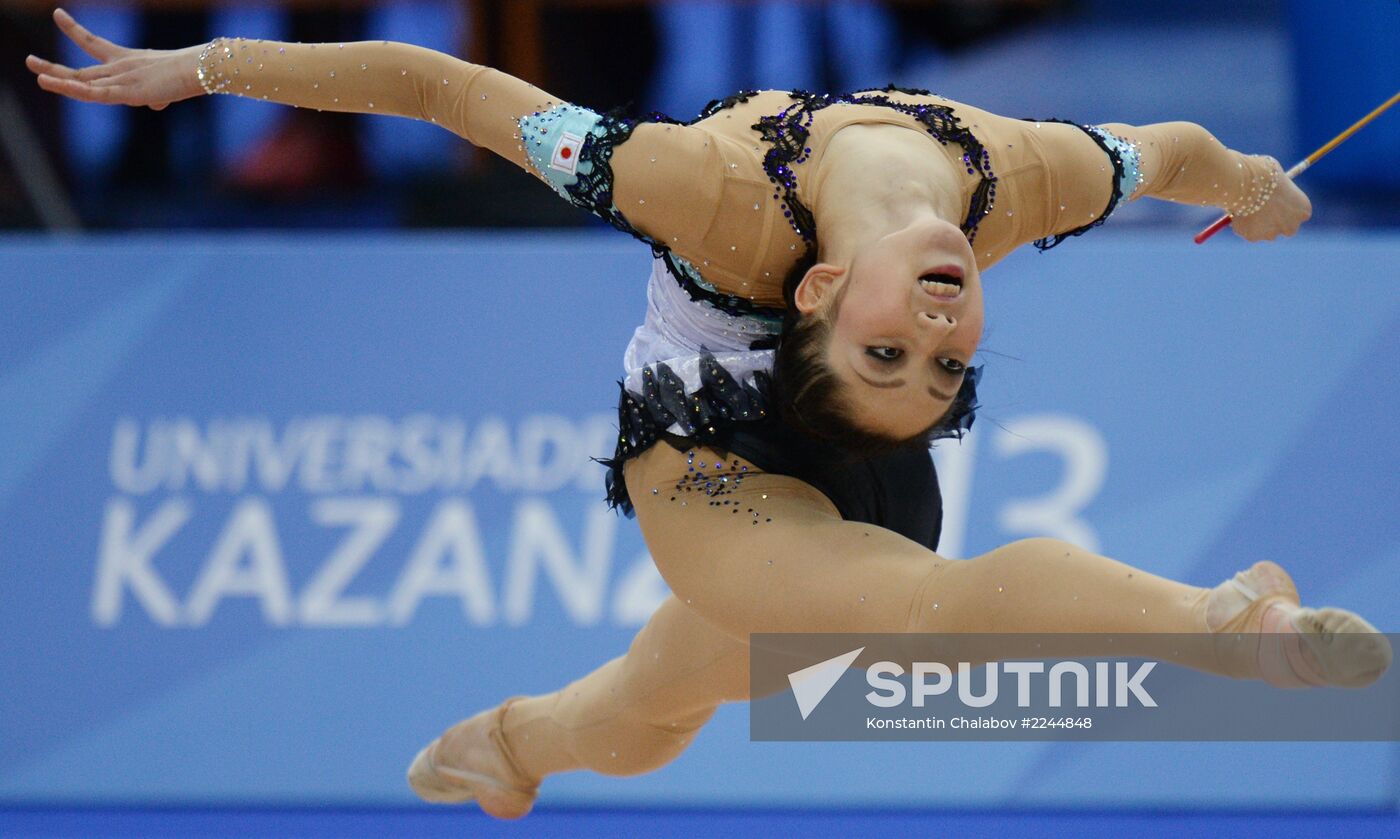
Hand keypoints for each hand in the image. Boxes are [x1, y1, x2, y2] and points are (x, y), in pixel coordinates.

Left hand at [25, 8, 203, 110]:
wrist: (199, 69)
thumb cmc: (191, 74)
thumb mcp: (168, 88)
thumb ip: (157, 97)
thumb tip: (156, 105)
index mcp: (127, 60)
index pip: (94, 43)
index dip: (74, 30)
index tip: (57, 13)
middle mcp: (119, 67)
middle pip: (81, 69)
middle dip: (54, 67)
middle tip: (29, 60)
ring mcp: (121, 79)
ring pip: (82, 81)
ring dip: (56, 77)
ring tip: (34, 70)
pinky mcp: (127, 92)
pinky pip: (93, 92)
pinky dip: (71, 88)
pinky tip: (50, 82)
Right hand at [1231, 157, 1311, 241]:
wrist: (1247, 182)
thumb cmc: (1264, 174)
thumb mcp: (1277, 179)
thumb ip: (1278, 190)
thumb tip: (1268, 190)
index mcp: (1303, 209)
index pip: (1299, 215)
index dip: (1287, 209)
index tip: (1277, 203)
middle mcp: (1291, 225)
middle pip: (1286, 229)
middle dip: (1275, 222)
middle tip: (1262, 210)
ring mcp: (1272, 233)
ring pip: (1264, 231)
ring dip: (1256, 223)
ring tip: (1246, 205)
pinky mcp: (1253, 237)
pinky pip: (1246, 231)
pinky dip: (1241, 223)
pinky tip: (1238, 209)